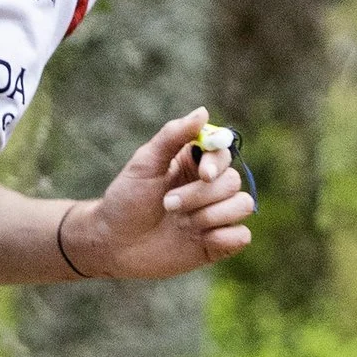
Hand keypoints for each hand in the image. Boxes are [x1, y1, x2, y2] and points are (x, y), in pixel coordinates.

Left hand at [59, 108, 255, 280]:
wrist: (113, 244)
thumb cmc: (125, 200)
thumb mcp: (144, 163)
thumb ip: (173, 135)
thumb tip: (203, 111)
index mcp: (193, 164)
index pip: (223, 153)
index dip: (217, 162)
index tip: (203, 175)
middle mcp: (209, 188)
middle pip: (232, 181)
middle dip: (200, 195)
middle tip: (167, 204)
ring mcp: (215, 216)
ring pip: (243, 205)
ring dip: (211, 215)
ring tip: (181, 224)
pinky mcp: (217, 243)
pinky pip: (242, 236)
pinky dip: (224, 237)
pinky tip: (199, 239)